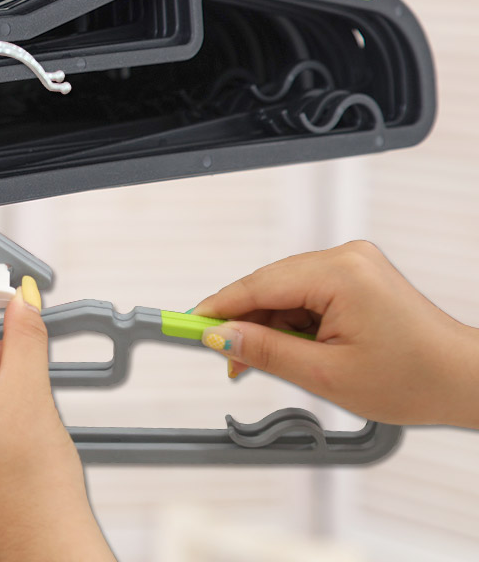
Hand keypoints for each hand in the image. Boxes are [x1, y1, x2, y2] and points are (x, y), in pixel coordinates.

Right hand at [193, 240, 478, 426]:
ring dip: (269, 325)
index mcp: (340, 273)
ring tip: (263, 364)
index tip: (184, 324)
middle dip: (245, 323)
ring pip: (286, 290)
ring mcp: (352, 261)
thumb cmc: (415, 379)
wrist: (465, 379)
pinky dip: (292, 319)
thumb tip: (219, 337)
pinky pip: (306, 291)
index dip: (217, 307)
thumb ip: (264, 351)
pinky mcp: (356, 272)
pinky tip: (290, 348)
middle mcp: (345, 256)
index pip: (258, 284)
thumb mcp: (326, 375)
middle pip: (269, 285)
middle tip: (223, 359)